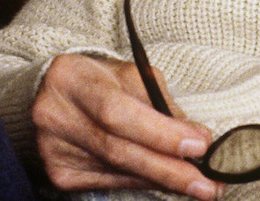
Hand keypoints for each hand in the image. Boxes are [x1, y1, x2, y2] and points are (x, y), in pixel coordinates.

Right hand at [31, 53, 223, 199]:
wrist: (51, 94)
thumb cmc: (100, 80)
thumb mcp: (129, 75)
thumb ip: (159, 102)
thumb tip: (195, 137)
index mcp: (72, 78)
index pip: (117, 112)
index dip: (160, 132)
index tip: (200, 144)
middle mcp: (54, 115)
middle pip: (118, 150)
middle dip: (169, 169)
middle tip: (208, 183)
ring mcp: (53, 149)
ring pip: (118, 171)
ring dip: (163, 179)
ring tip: (199, 184)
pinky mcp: (59, 173)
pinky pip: (110, 183)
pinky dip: (143, 182)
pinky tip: (166, 181)